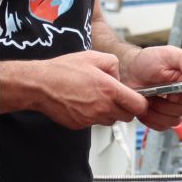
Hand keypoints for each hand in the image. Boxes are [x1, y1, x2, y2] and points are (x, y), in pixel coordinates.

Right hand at [30, 50, 147, 129]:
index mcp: (109, 90)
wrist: (40, 85)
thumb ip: (113, 64)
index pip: (139, 106)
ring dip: (110, 112)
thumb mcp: (93, 56)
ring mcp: (91, 119)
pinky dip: (94, 115)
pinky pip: (95, 123)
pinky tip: (84, 102)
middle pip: (127, 117)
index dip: (141, 103)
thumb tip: (118, 76)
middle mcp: (103, 108)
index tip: (137, 98)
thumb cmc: (63, 70)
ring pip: (111, 121)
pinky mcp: (80, 125)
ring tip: (97, 97)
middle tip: (116, 96)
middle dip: (126, 108)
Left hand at [120, 45, 181, 131]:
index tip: (172, 91)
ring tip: (148, 97)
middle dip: (168, 103)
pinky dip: (150, 118)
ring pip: (174, 120)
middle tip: (154, 92)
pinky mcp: (161, 119)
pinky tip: (144, 106)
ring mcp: (173, 110)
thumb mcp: (168, 54)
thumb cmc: (149, 60)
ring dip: (158, 110)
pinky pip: (161, 126)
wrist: (130, 70)